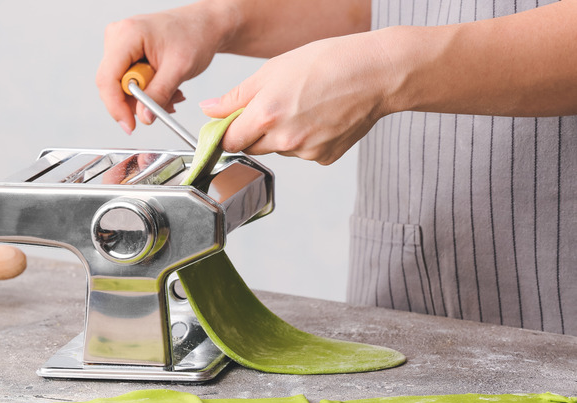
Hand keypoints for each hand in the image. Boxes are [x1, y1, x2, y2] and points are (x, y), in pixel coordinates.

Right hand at [96, 3, 228, 134]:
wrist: (204, 25)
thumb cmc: (195, 35)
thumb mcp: (180, 68)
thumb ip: (159, 94)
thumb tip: (143, 118)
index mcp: (127, 34)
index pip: (108, 78)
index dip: (115, 106)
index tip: (130, 126)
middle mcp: (117, 37)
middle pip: (112, 84)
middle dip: (136, 102)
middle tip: (162, 109)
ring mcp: (120, 45)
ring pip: (121, 86)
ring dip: (146, 98)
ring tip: (173, 95)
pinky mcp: (126, 53)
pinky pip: (128, 82)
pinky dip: (148, 91)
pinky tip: (166, 88)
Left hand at [201, 31, 396, 164]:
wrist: (375, 73)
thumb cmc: (327, 63)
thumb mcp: (272, 70)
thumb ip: (235, 97)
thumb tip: (208, 111)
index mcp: (266, 115)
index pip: (230, 141)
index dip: (228, 131)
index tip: (232, 123)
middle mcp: (285, 140)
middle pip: (252, 147)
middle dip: (255, 131)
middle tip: (275, 105)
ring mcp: (306, 152)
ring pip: (279, 150)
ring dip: (281, 135)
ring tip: (304, 106)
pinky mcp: (324, 158)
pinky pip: (303, 153)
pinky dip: (305, 140)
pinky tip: (320, 117)